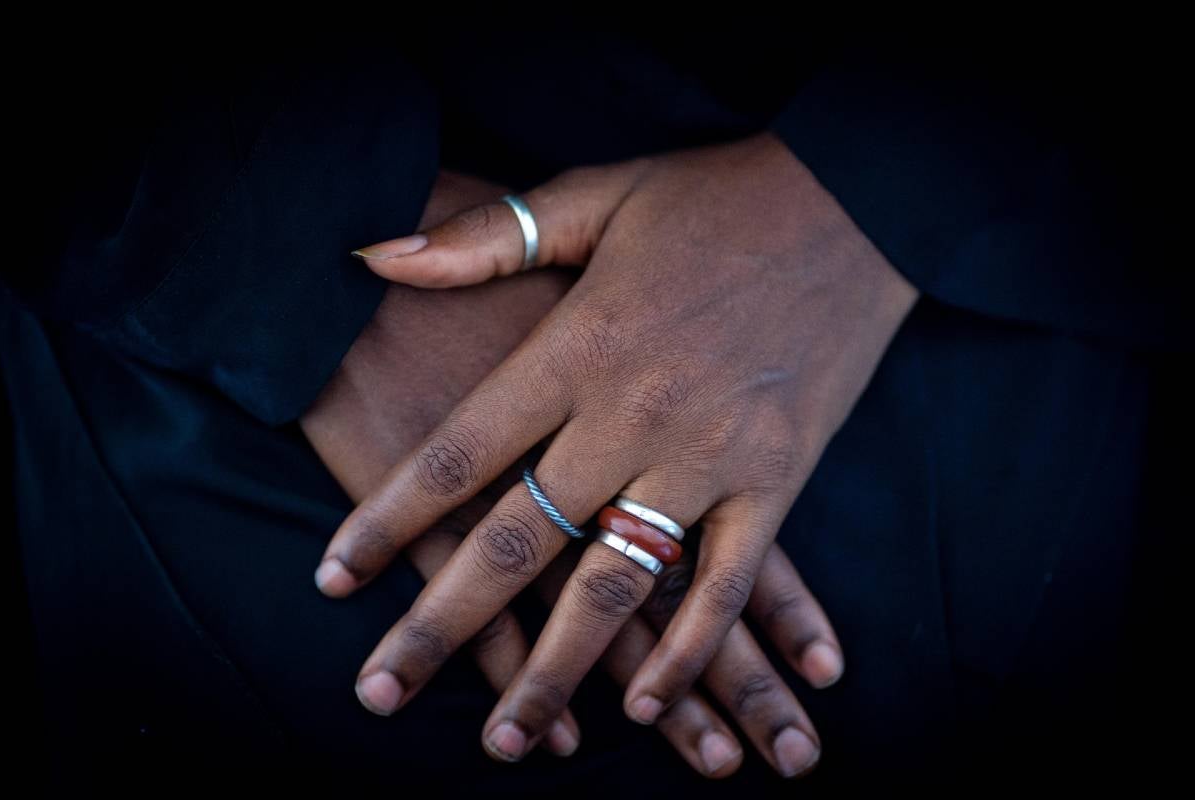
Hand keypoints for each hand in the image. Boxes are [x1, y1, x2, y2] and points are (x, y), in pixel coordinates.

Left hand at [316, 133, 901, 769]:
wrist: (860, 204)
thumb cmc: (717, 198)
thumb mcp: (596, 194)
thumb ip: (486, 239)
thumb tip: (376, 256)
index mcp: (579, 343)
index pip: (459, 452)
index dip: (386, 520)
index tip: (334, 580)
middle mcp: (635, 413)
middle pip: (520, 539)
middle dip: (442, 625)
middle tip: (383, 693)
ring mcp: (711, 454)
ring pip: (617, 585)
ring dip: (558, 670)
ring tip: (504, 739)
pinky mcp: (779, 479)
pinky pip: (726, 583)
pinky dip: (688, 651)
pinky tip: (646, 704)